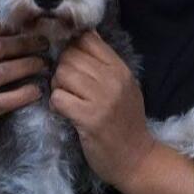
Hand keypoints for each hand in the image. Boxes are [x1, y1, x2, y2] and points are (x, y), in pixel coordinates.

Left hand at [50, 31, 155, 189]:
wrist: (137, 159)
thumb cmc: (125, 122)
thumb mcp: (123, 86)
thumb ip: (104, 62)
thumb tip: (85, 34)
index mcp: (120, 69)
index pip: (87, 39)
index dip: (71, 47)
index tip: (70, 62)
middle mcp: (112, 79)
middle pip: (70, 56)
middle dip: (61, 70)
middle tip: (67, 87)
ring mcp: (102, 99)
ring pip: (62, 74)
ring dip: (57, 87)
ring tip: (67, 99)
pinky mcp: (89, 118)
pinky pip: (58, 98)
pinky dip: (56, 104)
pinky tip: (65, 112)